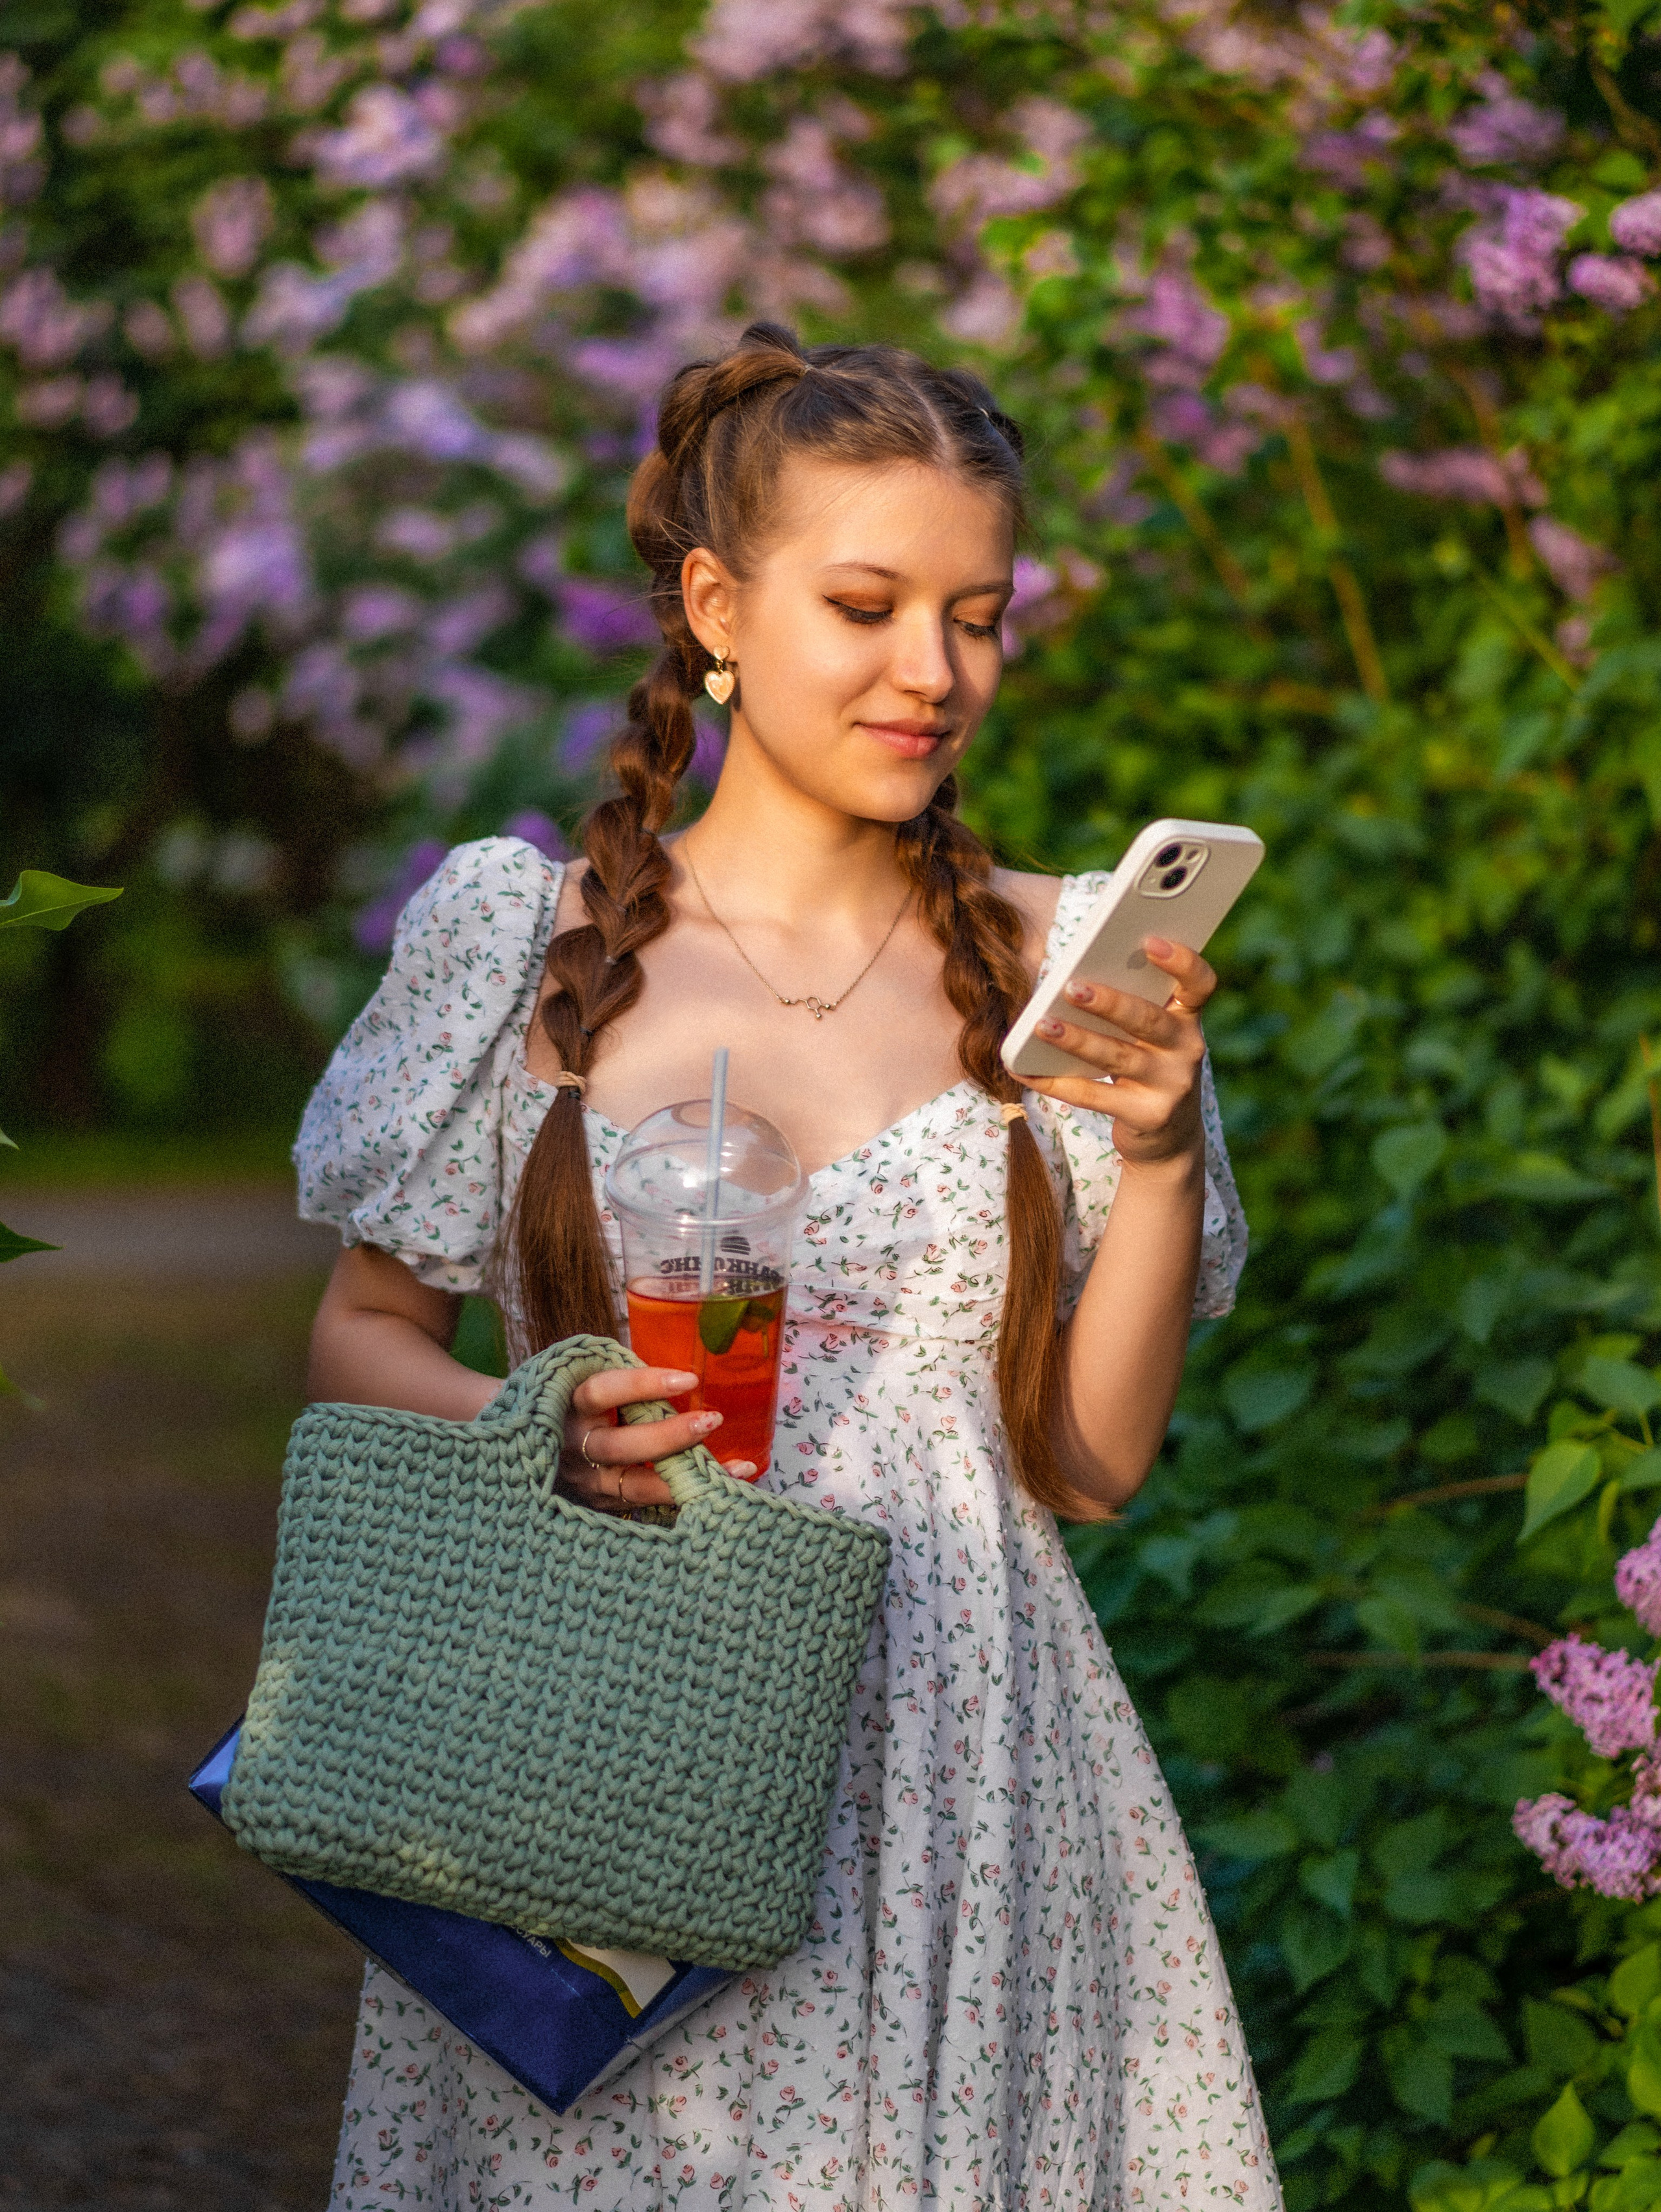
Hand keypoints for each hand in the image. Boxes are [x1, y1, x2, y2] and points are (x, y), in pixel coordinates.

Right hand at [559, 1364, 750, 1511]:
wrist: (544, 1456)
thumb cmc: (584, 1409)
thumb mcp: (591, 1390)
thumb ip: (623, 1382)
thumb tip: (686, 1374)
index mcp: (569, 1406)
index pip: (603, 1391)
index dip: (643, 1385)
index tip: (689, 1379)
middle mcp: (576, 1448)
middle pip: (621, 1446)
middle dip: (669, 1436)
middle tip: (713, 1420)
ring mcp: (589, 1482)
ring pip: (637, 1485)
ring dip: (687, 1475)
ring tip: (737, 1466)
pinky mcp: (606, 1506)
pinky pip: (651, 1504)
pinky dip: (689, 1495)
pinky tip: (727, 1486)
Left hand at [1025, 936, 1215, 1168]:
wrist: (1170, 1137)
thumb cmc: (1148, 1067)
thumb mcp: (1150, 1037)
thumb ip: (1129, 1008)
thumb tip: (1069, 982)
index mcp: (1188, 1017)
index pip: (1200, 983)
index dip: (1182, 961)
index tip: (1150, 941)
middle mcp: (1187, 1049)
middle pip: (1148, 1019)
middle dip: (1108, 1001)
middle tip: (1071, 986)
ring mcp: (1171, 1085)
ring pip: (1118, 1056)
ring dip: (1076, 1039)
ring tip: (1042, 1025)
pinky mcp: (1148, 1116)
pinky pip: (1095, 1096)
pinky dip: (1057, 1083)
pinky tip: (1026, 1072)